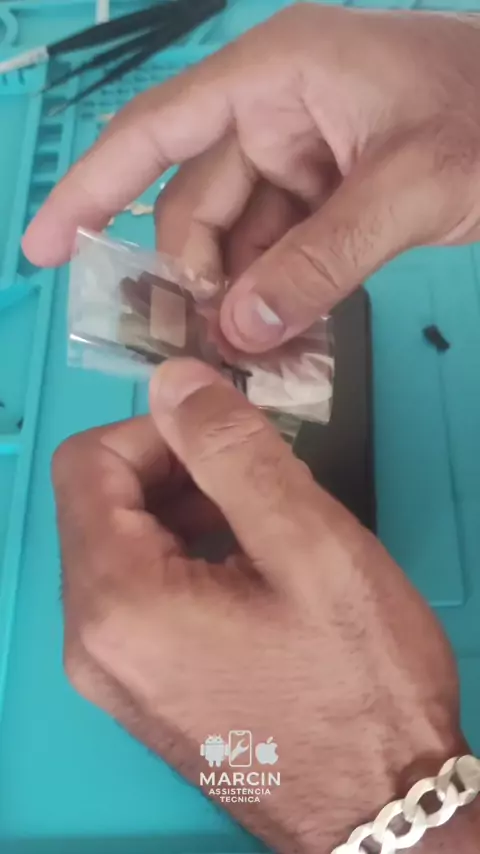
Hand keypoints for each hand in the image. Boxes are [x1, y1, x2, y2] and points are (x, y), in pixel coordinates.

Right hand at [24, 5, 479, 351]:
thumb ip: (322, 262)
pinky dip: (278, 297)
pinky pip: (282, 251)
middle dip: (193, 280)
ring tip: (244, 359)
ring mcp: (303, 155)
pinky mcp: (329, 193)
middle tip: (198, 353)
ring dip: (238, 300)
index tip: (43, 246)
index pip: (155, 131)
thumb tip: (240, 332)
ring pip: (240, 240)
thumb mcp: (411, 188)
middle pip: (197, 205)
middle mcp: (274, 111)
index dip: (90, 188)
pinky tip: (279, 340)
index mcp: (275, 76)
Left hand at [53, 358, 467, 853]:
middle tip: (260, 488)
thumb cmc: (359, 679)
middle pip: (98, 506)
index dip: (156, 432)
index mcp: (115, 602)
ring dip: (184, 515)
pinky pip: (137, 596)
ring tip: (264, 532)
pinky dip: (183, 561)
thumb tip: (173, 380)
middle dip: (174, 474)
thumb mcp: (307, 545)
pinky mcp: (138, 691)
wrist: (381, 813)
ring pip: (121, 548)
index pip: (87, 465)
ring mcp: (110, 676)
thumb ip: (232, 450)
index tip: (228, 443)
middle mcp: (88, 644)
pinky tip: (250, 575)